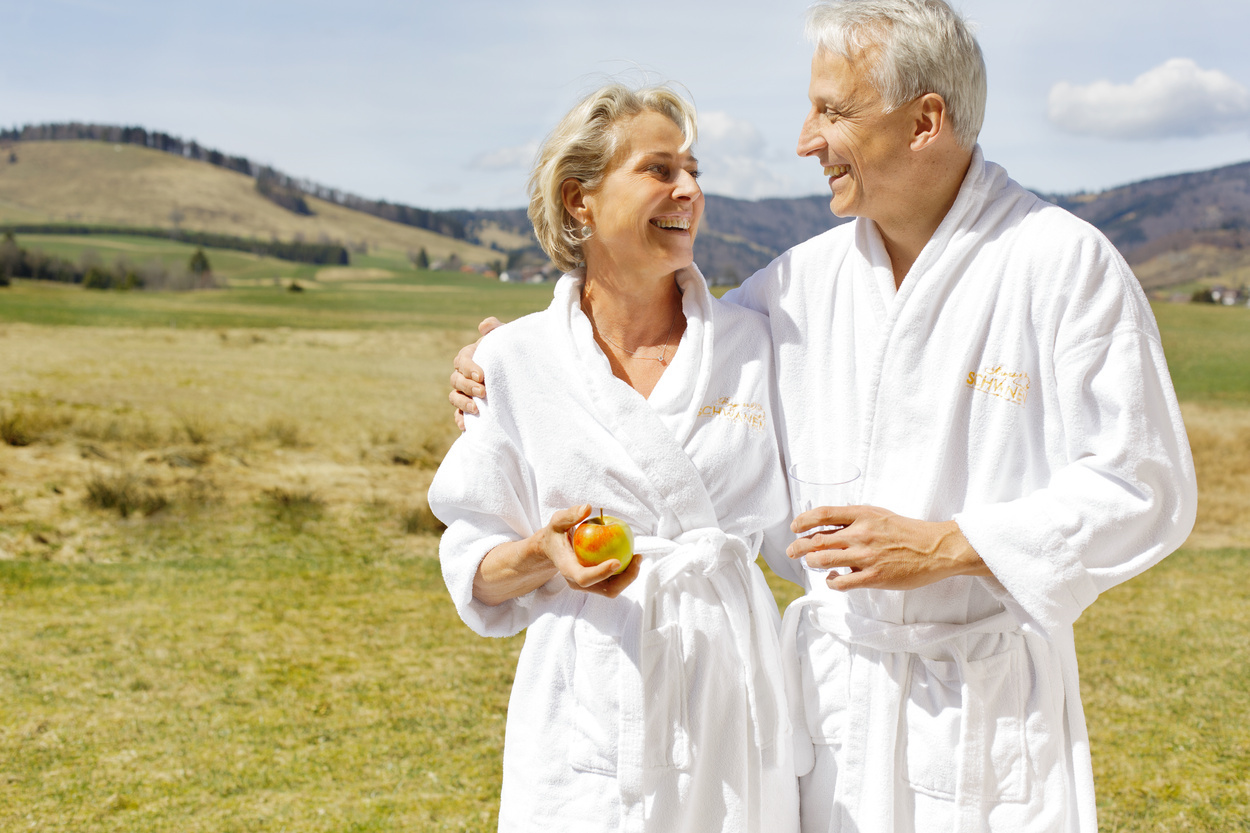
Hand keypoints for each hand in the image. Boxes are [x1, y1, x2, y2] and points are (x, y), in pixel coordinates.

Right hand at [450, 317, 502, 429]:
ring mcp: (466, 393)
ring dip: (462, 403)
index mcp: (471, 357)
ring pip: (454, 397)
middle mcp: (465, 375)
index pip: (462, 360)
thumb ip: (497, 331)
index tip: (482, 375)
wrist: (523, 378)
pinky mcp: (470, 409)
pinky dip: (460, 420)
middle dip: (468, 386)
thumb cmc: (513, 356)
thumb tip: (484, 326)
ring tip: (476, 409)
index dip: (468, 367)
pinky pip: (459, 416)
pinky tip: (466, 426)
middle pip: (456, 380)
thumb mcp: (508, 342)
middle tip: (483, 392)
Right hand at [541, 505, 641, 597]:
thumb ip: (570, 515)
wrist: (551, 549)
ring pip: (612, 589)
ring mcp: (587, 585)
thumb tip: (587, 508)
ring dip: (628, 576)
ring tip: (638, 557)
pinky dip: (625, 572)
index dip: (601, 573)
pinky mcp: (595, 583)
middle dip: (625, 578)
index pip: (584, 577)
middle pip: (605, 589)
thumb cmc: (555, 534)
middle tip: (637, 558)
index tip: (617, 561)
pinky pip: (614, 582)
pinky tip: (633, 557)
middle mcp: (577, 582)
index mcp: (567, 569)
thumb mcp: (557, 521)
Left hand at [787, 505, 989, 591]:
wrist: (935, 548)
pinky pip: (841, 581)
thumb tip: (830, 523)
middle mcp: (861, 533)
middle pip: (817, 539)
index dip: (803, 520)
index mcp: (862, 514)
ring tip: (810, 563)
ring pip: (824, 559)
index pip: (823, 513)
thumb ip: (856, 518)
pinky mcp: (874, 576)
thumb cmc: (907, 531)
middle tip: (792, 550)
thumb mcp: (880, 515)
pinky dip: (831, 580)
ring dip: (811, 562)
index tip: (795, 527)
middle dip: (799, 546)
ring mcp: (866, 556)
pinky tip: (832, 578)